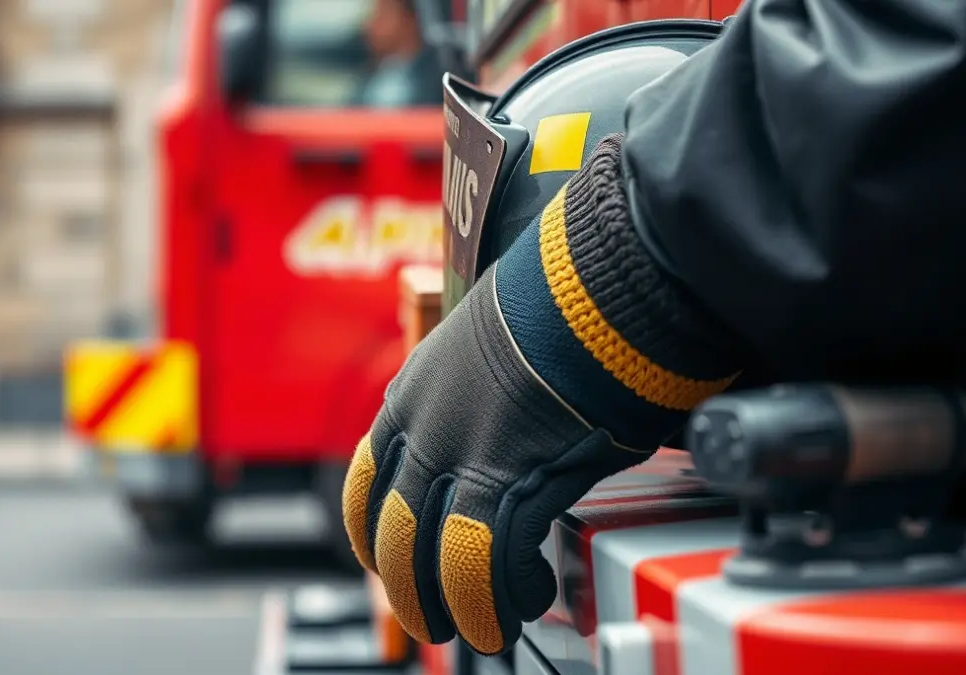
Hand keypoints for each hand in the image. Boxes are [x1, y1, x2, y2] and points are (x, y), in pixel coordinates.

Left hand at [342, 264, 641, 654]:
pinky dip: (504, 594)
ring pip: (436, 559)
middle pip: (393, 535)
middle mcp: (426, 428)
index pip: (367, 482)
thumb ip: (483, 392)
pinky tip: (525, 602)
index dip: (371, 534)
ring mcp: (465, 455)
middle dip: (408, 588)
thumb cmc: (566, 302)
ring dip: (455, 607)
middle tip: (430, 618)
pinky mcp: (513, 476)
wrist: (598, 280)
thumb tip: (507, 418)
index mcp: (414, 395)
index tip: (384, 560)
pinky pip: (491, 561)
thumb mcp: (494, 343)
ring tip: (480, 631)